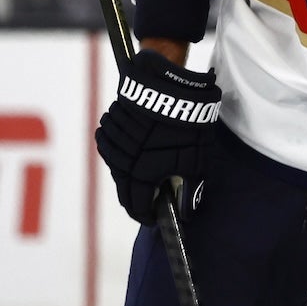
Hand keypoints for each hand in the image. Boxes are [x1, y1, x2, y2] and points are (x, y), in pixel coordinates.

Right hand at [94, 50, 220, 223]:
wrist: (171, 87)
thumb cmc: (187, 126)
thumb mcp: (197, 160)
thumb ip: (190, 188)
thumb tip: (186, 211)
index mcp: (141, 176)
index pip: (136, 206)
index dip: (146, 216)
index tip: (154, 218)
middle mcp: (122, 163)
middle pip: (124, 190)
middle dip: (137, 198)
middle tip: (151, 199)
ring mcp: (113, 145)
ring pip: (117, 168)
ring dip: (129, 174)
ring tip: (147, 173)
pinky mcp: (109, 127)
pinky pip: (113, 148)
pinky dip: (123, 154)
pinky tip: (138, 149)